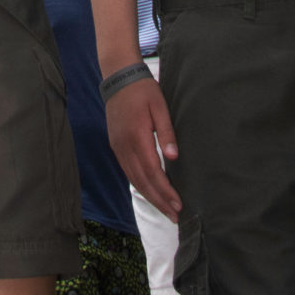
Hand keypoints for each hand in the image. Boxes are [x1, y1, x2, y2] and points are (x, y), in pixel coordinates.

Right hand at [106, 75, 179, 217]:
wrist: (119, 77)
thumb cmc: (143, 90)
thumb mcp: (160, 106)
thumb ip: (166, 132)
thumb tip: (174, 157)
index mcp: (137, 137)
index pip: (153, 172)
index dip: (165, 191)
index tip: (178, 205)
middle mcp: (124, 147)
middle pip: (142, 182)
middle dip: (159, 201)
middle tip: (175, 217)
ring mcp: (118, 147)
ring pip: (134, 180)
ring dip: (150, 197)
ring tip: (165, 210)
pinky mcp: (116, 146)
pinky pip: (128, 172)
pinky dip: (140, 185)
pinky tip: (150, 192)